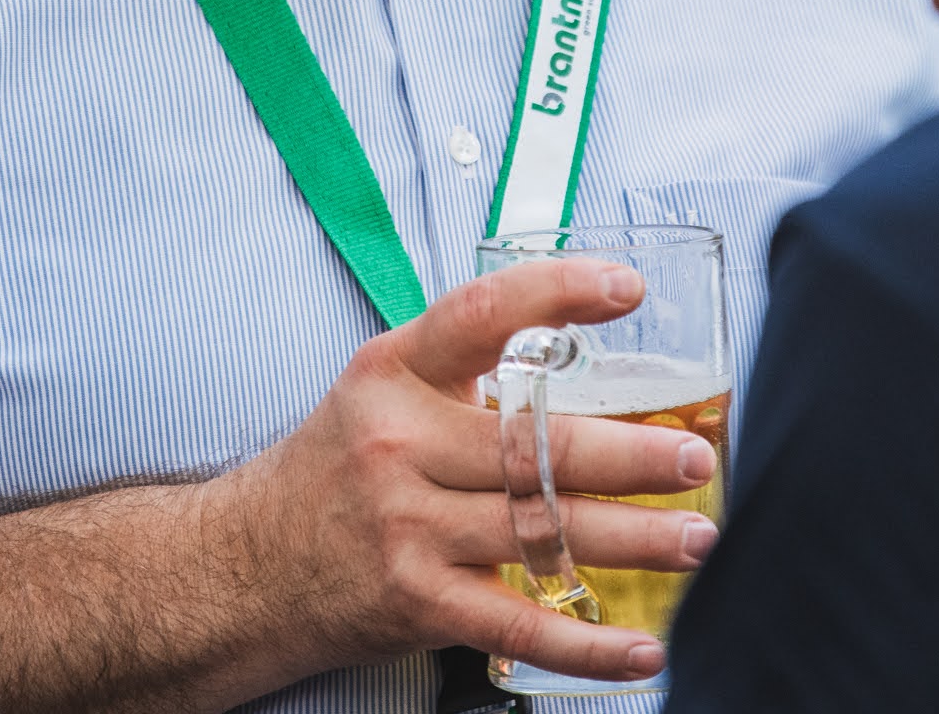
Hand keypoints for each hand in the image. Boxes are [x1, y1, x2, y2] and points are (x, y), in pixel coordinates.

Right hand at [213, 257, 721, 683]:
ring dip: (636, 539)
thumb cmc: (333, 471)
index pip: (480, 314)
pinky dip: (588, 645)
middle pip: (536, 445)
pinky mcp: (415, 600)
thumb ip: (460, 367)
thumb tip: (581, 341)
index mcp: (394, 372)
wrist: (242, 568)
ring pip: (543, 530)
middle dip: (633, 454)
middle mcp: (399, 442)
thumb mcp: (378, 390)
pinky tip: (641, 648)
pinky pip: (518, 621)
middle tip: (696, 459)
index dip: (557, 292)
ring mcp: (406, 526)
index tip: (628, 289)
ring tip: (696, 536)